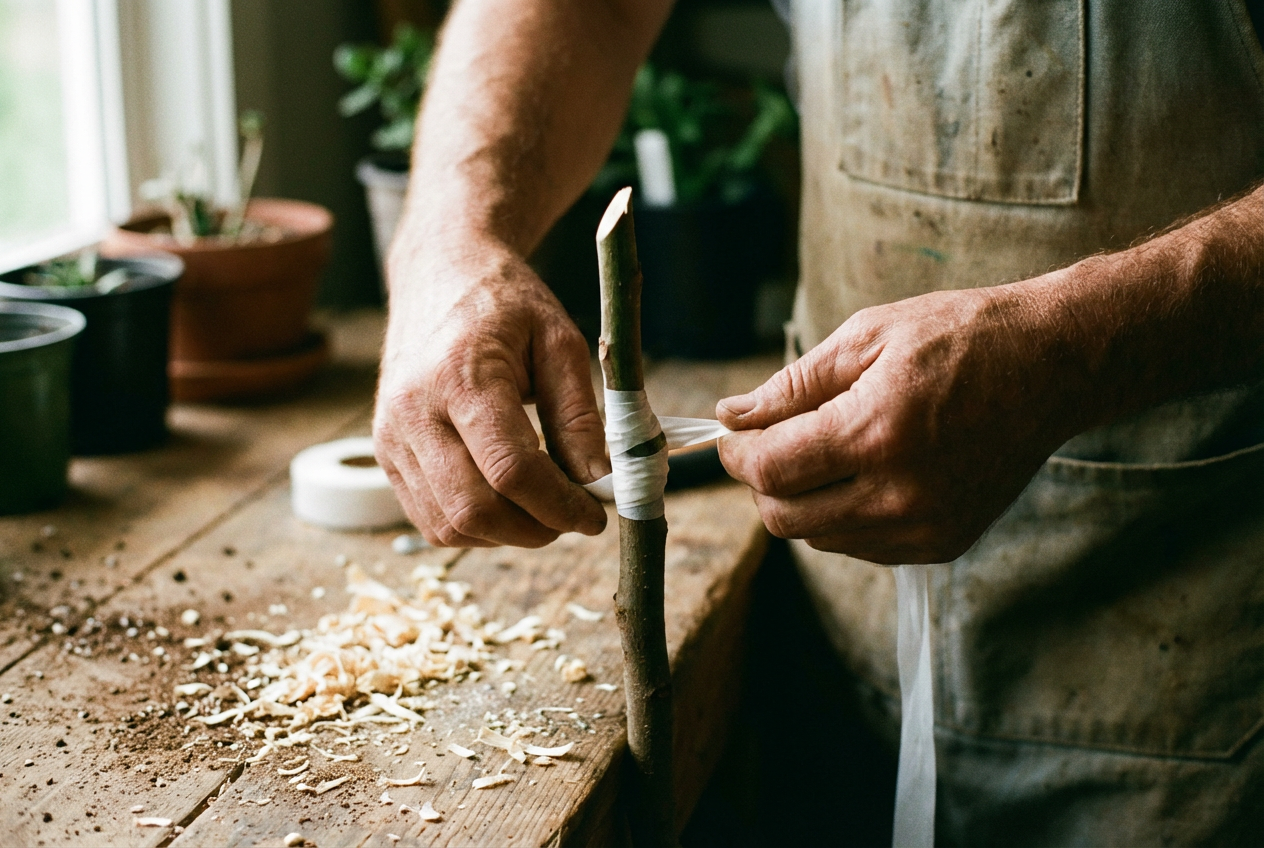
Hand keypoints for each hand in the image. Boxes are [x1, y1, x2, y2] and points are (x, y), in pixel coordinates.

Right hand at [374, 237, 608, 547]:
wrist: (439, 275)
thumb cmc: (504, 303)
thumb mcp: (559, 340)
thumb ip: (579, 412)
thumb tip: (595, 478)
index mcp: (461, 377)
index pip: (511, 470)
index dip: (559, 505)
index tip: (594, 516)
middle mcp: (414, 412)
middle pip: (473, 509)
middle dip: (533, 530)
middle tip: (570, 518)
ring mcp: (391, 437)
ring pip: (447, 524)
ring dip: (504, 534)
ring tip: (540, 507)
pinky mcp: (384, 453)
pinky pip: (428, 517)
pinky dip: (473, 526)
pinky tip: (505, 502)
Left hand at [717, 284, 1084, 563]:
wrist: (1053, 367)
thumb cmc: (960, 338)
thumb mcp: (867, 337)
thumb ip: (792, 385)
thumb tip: (732, 415)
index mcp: (876, 434)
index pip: (771, 470)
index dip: (736, 454)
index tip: (730, 434)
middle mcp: (900, 494)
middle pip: (785, 517)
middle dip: (761, 481)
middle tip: (767, 443)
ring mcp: (925, 527)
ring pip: (819, 537)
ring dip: (801, 500)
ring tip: (823, 450)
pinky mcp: (943, 544)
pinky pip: (861, 546)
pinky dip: (842, 516)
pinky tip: (861, 473)